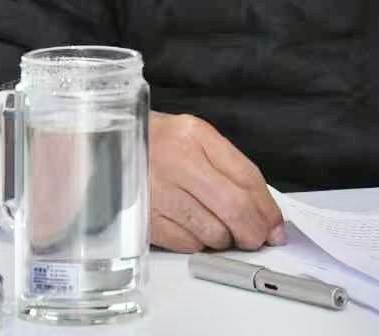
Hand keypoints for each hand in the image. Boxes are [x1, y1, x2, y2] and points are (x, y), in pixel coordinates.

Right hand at [148, 111, 285, 251]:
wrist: (103, 146)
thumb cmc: (155, 142)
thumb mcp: (194, 138)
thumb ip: (229, 167)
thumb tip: (262, 209)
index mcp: (194, 135)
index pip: (246, 176)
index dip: (267, 207)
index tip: (275, 225)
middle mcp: (176, 161)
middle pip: (233, 207)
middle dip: (253, 230)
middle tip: (258, 238)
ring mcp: (157, 192)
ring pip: (212, 231)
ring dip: (225, 238)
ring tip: (221, 229)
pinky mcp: (142, 219)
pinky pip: (186, 243)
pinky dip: (198, 243)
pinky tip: (193, 229)